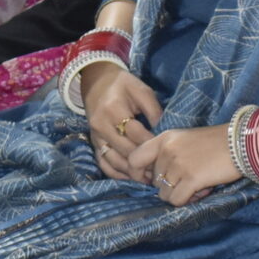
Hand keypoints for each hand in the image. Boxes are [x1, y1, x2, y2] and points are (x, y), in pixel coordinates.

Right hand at [81, 65, 162, 180]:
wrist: (96, 82)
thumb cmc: (123, 85)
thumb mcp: (141, 90)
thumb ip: (154, 111)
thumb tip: (165, 133)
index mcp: (113, 109)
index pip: (135, 133)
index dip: (152, 143)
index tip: (165, 149)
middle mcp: (101, 125)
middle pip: (126, 150)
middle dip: (144, 161)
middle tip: (161, 167)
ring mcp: (96, 136)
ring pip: (114, 161)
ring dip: (132, 171)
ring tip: (149, 176)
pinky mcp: (93, 143)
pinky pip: (104, 164)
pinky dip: (117, 174)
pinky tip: (131, 177)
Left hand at [127, 125, 239, 205]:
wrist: (241, 142)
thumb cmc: (216, 142)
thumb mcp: (185, 140)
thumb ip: (167, 154)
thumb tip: (155, 180)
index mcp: (163, 139)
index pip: (134, 159)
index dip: (138, 174)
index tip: (150, 180)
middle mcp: (166, 150)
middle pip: (154, 181)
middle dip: (171, 186)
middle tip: (191, 180)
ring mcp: (178, 164)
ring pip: (164, 194)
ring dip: (181, 194)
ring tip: (198, 186)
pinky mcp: (191, 178)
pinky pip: (176, 200)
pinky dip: (188, 200)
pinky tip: (202, 191)